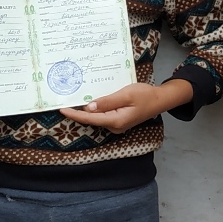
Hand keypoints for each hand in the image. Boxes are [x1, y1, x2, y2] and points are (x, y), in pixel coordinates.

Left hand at [60, 80, 191, 133]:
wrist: (160, 100)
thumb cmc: (145, 95)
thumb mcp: (126, 95)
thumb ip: (107, 102)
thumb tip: (89, 107)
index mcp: (115, 121)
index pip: (90, 119)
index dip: (75, 114)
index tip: (62, 109)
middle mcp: (114, 126)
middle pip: (92, 119)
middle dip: (78, 111)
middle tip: (65, 101)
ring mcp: (117, 125)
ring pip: (97, 118)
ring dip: (87, 110)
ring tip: (74, 99)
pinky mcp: (118, 121)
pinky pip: (103, 116)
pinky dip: (96, 109)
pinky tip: (91, 100)